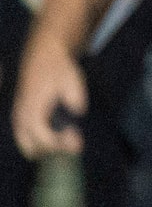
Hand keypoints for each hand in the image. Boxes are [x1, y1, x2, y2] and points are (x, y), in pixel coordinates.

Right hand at [11, 38, 86, 161]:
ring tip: (68, 135)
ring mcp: (18, 119)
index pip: (42, 139)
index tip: (76, 136)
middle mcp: (21, 118)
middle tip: (73, 138)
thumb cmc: (58, 69)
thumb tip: (78, 111)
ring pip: (28, 147)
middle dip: (53, 150)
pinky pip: (27, 139)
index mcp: (32, 110)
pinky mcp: (21, 119)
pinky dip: (42, 142)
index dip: (60, 143)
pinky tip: (61, 130)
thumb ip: (75, 96)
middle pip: (32, 149)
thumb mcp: (72, 79)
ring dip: (47, 147)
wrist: (43, 57)